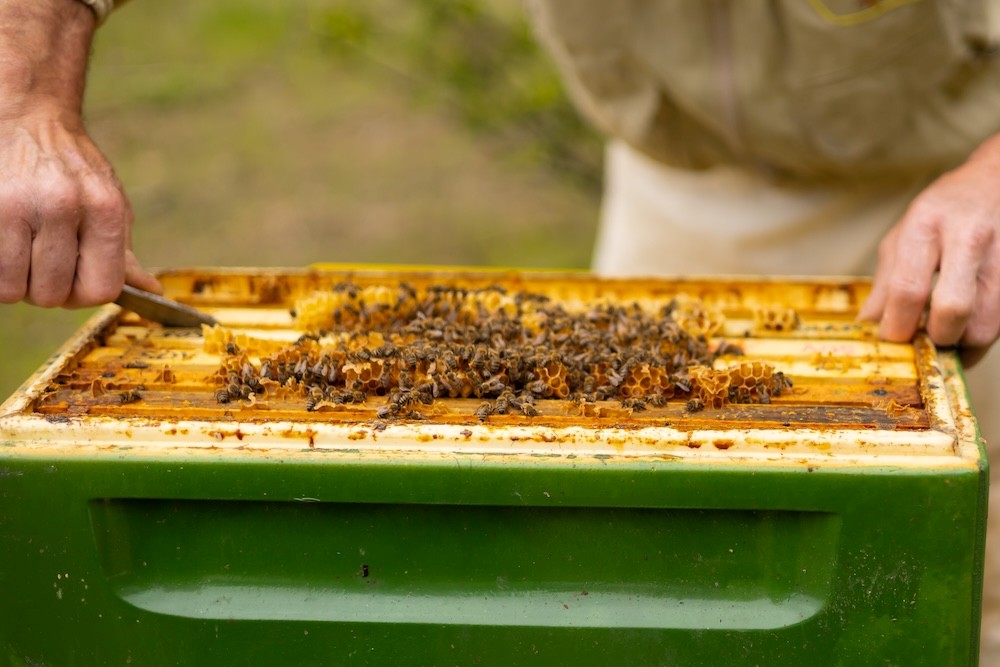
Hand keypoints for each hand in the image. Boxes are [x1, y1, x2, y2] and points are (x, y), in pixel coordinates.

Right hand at [0, 0, 159, 308]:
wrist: (27, 117)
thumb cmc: (73, 170)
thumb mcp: (109, 204)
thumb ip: (123, 253)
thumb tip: (151, 292)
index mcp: (106, 209)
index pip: (100, 290)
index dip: (84, 295)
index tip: (73, 281)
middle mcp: (63, 205)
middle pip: (53, 295)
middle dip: (46, 289)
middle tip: (41, 263)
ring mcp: (16, 204)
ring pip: (12, 289)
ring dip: (15, 281)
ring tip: (20, 252)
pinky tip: (6, 245)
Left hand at [859, 136, 999, 366]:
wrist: (994, 181)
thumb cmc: (943, 211)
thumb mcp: (903, 235)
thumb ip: (885, 282)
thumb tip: (869, 325)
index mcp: (926, 226)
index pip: (908, 288)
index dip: (897, 325)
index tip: (892, 340)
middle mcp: (968, 236)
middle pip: (953, 308)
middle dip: (935, 338)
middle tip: (925, 340)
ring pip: (986, 324)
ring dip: (963, 343)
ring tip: (949, 334)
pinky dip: (983, 332)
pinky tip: (969, 324)